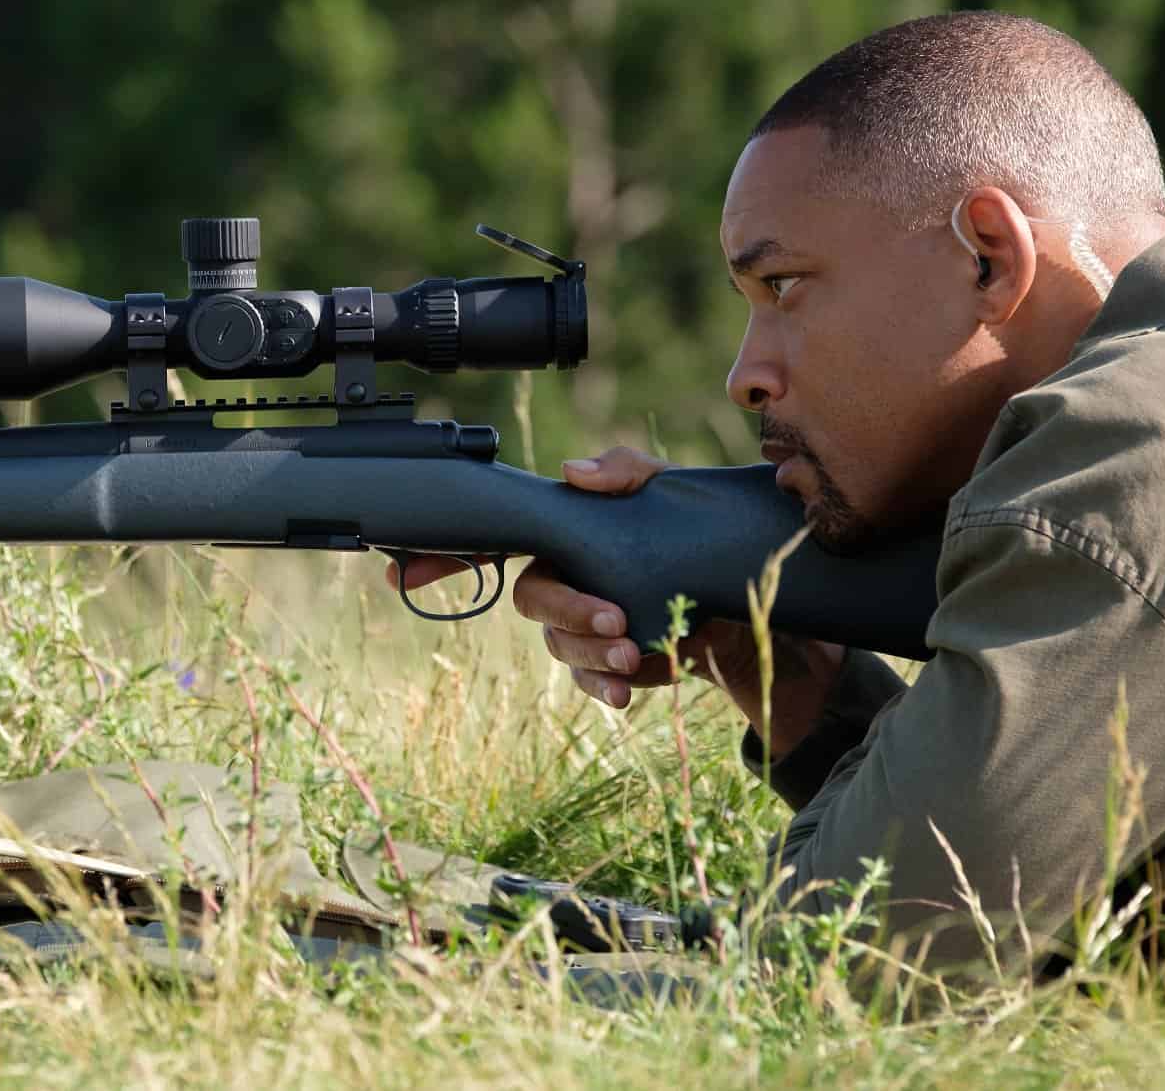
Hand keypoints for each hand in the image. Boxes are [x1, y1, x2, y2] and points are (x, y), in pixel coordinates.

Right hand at [385, 445, 805, 710]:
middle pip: (534, 601)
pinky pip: (594, 684)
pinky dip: (610, 688)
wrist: (758, 605)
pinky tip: (633, 691)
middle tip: (613, 620)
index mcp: (567, 537)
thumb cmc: (700, 536)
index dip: (443, 557)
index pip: (497, 541)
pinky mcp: (616, 668)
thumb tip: (573, 473)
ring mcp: (587, 630)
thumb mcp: (674, 493)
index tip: (405, 574)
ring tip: (636, 654)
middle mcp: (567, 584)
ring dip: (591, 655)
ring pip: (562, 648)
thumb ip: (629, 473)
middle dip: (567, 614)